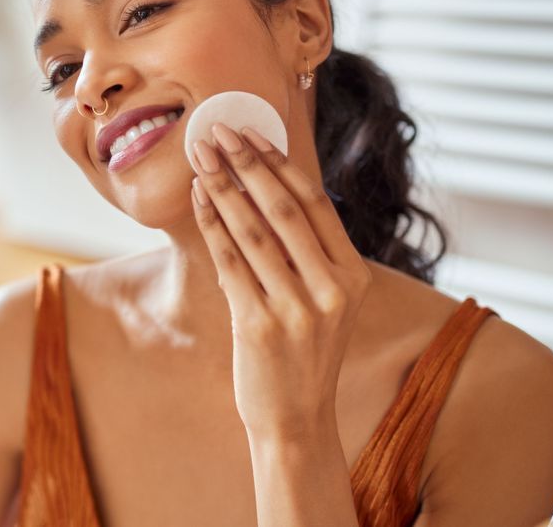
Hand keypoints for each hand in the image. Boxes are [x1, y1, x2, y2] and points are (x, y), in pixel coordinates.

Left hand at [189, 123, 371, 441]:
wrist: (296, 420)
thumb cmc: (304, 353)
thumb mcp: (326, 302)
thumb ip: (312, 254)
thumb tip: (272, 187)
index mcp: (354, 276)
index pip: (315, 203)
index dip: (279, 163)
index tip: (251, 133)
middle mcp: (332, 289)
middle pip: (283, 209)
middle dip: (246, 163)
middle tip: (216, 131)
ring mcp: (297, 309)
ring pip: (252, 230)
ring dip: (222, 186)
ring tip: (199, 157)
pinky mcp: (259, 325)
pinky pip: (230, 262)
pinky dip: (212, 225)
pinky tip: (198, 200)